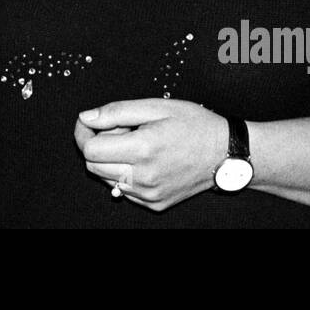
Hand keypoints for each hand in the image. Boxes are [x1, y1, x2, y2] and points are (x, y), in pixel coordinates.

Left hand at [74, 98, 227, 211]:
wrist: (226, 153)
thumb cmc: (194, 125)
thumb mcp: (156, 106)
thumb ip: (116, 111)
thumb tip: (86, 117)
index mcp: (142, 149)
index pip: (90, 150)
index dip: (84, 134)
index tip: (89, 123)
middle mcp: (144, 177)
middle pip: (93, 166)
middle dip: (98, 146)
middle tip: (121, 130)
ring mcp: (149, 194)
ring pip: (107, 179)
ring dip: (111, 160)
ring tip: (136, 144)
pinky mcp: (155, 203)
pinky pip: (124, 189)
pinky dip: (125, 173)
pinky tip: (145, 159)